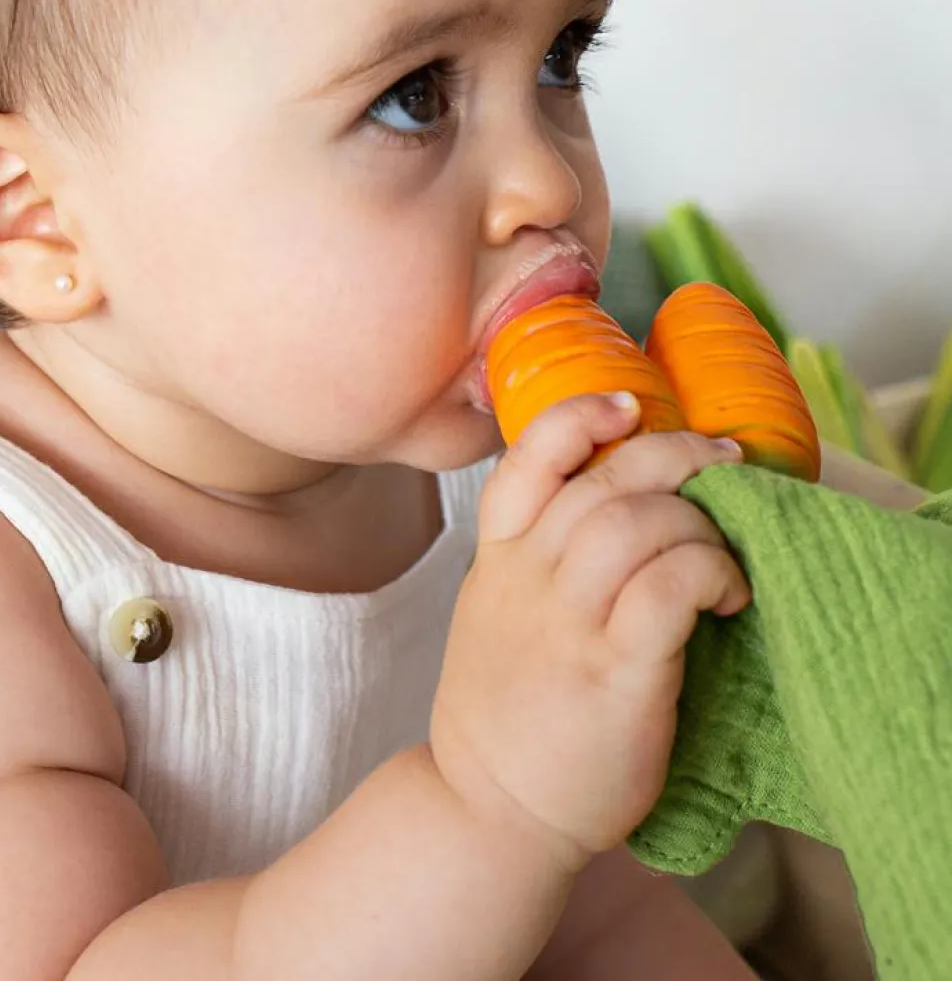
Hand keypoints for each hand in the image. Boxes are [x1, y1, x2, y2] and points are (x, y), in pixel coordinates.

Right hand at [431, 393, 750, 867]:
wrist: (489, 812)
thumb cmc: (506, 715)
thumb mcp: (494, 620)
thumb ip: (535, 562)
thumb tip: (615, 512)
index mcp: (497, 562)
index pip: (527, 461)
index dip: (580, 417)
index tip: (628, 406)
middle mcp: (526, 580)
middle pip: (605, 480)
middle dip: (676, 453)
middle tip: (723, 461)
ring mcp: (566, 625)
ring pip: (638, 522)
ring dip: (700, 521)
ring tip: (724, 552)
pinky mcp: (614, 673)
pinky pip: (670, 586)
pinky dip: (712, 571)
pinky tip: (730, 595)